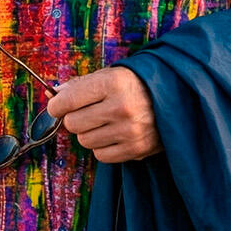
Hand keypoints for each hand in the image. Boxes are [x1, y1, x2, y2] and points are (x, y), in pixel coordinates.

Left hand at [47, 66, 161, 163]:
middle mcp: (121, 107)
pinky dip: (102, 147)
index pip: (68, 100)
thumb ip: (81, 84)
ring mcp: (130, 131)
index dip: (56, 105)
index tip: (57, 106)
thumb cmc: (136, 84)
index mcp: (113, 83)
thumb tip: (53, 94)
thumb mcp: (110, 75)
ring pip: (85, 141)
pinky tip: (114, 134)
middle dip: (74, 119)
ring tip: (105, 122)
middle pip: (73, 124)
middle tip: (87, 112)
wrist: (176, 97)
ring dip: (89, 133)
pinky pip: (101, 156)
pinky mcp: (136, 149)